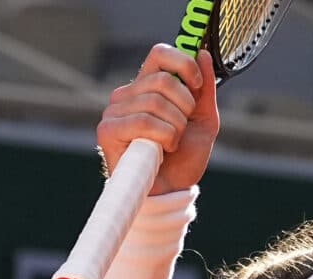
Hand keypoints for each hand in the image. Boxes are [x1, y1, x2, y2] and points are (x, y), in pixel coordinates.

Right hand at [97, 44, 219, 195]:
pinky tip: (162, 150)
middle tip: (183, 128)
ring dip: (176, 127)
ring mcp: (115, 111)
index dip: (184, 64)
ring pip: (156, 102)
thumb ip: (204, 89)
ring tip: (172, 143)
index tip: (198, 86)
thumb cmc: (183, 158)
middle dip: (185, 107)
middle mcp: (127, 94)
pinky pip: (145, 122)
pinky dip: (164, 138)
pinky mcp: (108, 130)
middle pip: (163, 79)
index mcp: (147, 87)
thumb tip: (202, 53)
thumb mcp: (203, 121)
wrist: (171, 191)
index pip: (160, 54)